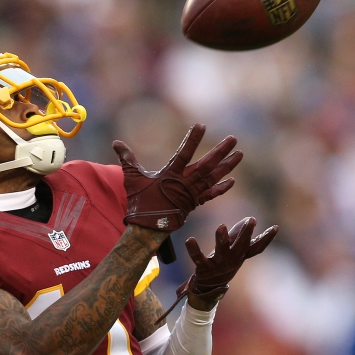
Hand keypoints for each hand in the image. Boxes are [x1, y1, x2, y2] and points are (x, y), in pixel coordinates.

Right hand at [112, 124, 240, 231]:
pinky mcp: (195, 203)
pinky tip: (232, 180)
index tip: (201, 126)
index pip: (184, 153)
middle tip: (233, 139)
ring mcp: (192, 194)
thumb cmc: (140, 202)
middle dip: (221, 151)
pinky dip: (221, 188)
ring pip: (214, 177)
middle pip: (207, 165)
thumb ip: (127, 159)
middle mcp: (185, 183)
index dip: (193, 139)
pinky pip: (211, 195)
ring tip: (239, 154)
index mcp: (171, 174)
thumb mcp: (132, 178)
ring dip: (227, 166)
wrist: (148, 228)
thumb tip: (116, 142)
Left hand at [181, 217, 278, 308]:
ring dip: (222, 239)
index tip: (275, 227)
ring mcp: (219, 264)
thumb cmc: (223, 264)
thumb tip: (250, 218)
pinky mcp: (204, 268)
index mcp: (240, 255)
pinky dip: (194, 250)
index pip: (257, 248)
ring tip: (221, 226)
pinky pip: (198, 258)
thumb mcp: (234, 250)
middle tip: (252, 220)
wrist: (209, 289)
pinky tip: (190, 240)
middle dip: (246, 233)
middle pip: (241, 246)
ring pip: (222, 251)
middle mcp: (232, 259)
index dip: (267, 238)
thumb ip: (240, 234)